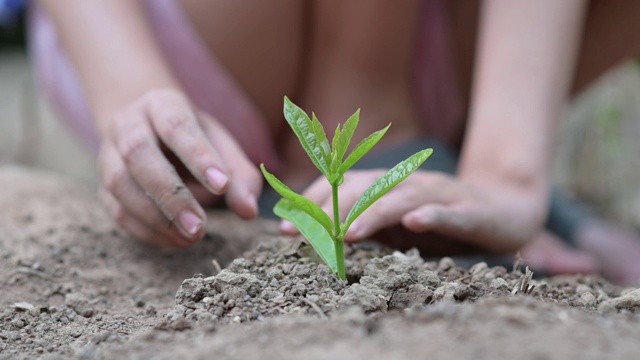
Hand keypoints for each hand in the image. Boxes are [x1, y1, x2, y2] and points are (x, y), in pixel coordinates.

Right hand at [98, 89, 261, 246]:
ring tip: (191, 237)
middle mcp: (128, 124)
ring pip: (120, 184)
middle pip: (138, 154)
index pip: (177, 126)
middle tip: (200, 226)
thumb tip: (248, 210)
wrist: (145, 127)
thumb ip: (240, 175)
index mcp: (161, 104)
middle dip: (171, 195)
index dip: (198, 156)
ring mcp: (108, 153)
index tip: (222, 186)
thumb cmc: (192, 137)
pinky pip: (116, 209)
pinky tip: (175, 241)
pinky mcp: (102, 184)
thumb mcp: (220, 144)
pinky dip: (145, 230)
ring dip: (155, 217)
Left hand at [282, 170, 545, 253]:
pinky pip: (449, 213)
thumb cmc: (444, 218)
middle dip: (329, 210)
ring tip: (348, 234)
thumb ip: (368, 224)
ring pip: (402, 201)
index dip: (314, 204)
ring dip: (373, 215)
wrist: (505, 208)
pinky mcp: (470, 211)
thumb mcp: (399, 224)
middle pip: (365, 190)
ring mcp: (441, 195)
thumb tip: (325, 235)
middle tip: (301, 233)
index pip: (344, 188)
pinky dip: (432, 217)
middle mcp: (410, 184)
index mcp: (390, 186)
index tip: (284, 226)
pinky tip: (415, 224)